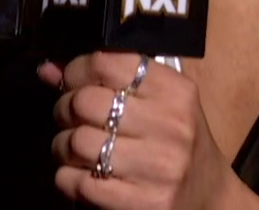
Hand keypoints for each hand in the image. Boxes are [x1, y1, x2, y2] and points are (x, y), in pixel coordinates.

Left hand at [39, 52, 250, 209]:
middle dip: (65, 108)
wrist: (210, 200)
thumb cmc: (179, 143)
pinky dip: (67, 177)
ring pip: (77, 142)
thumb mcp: (158, 104)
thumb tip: (47, 69)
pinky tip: (80, 174)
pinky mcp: (142, 203)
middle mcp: (170, 126)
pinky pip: (79, 182)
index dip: (76, 69)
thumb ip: (107, 81)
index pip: (107, 63)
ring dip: (62, 145)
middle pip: (85, 102)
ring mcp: (157, 168)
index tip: (71, 81)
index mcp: (175, 92)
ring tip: (72, 149)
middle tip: (70, 118)